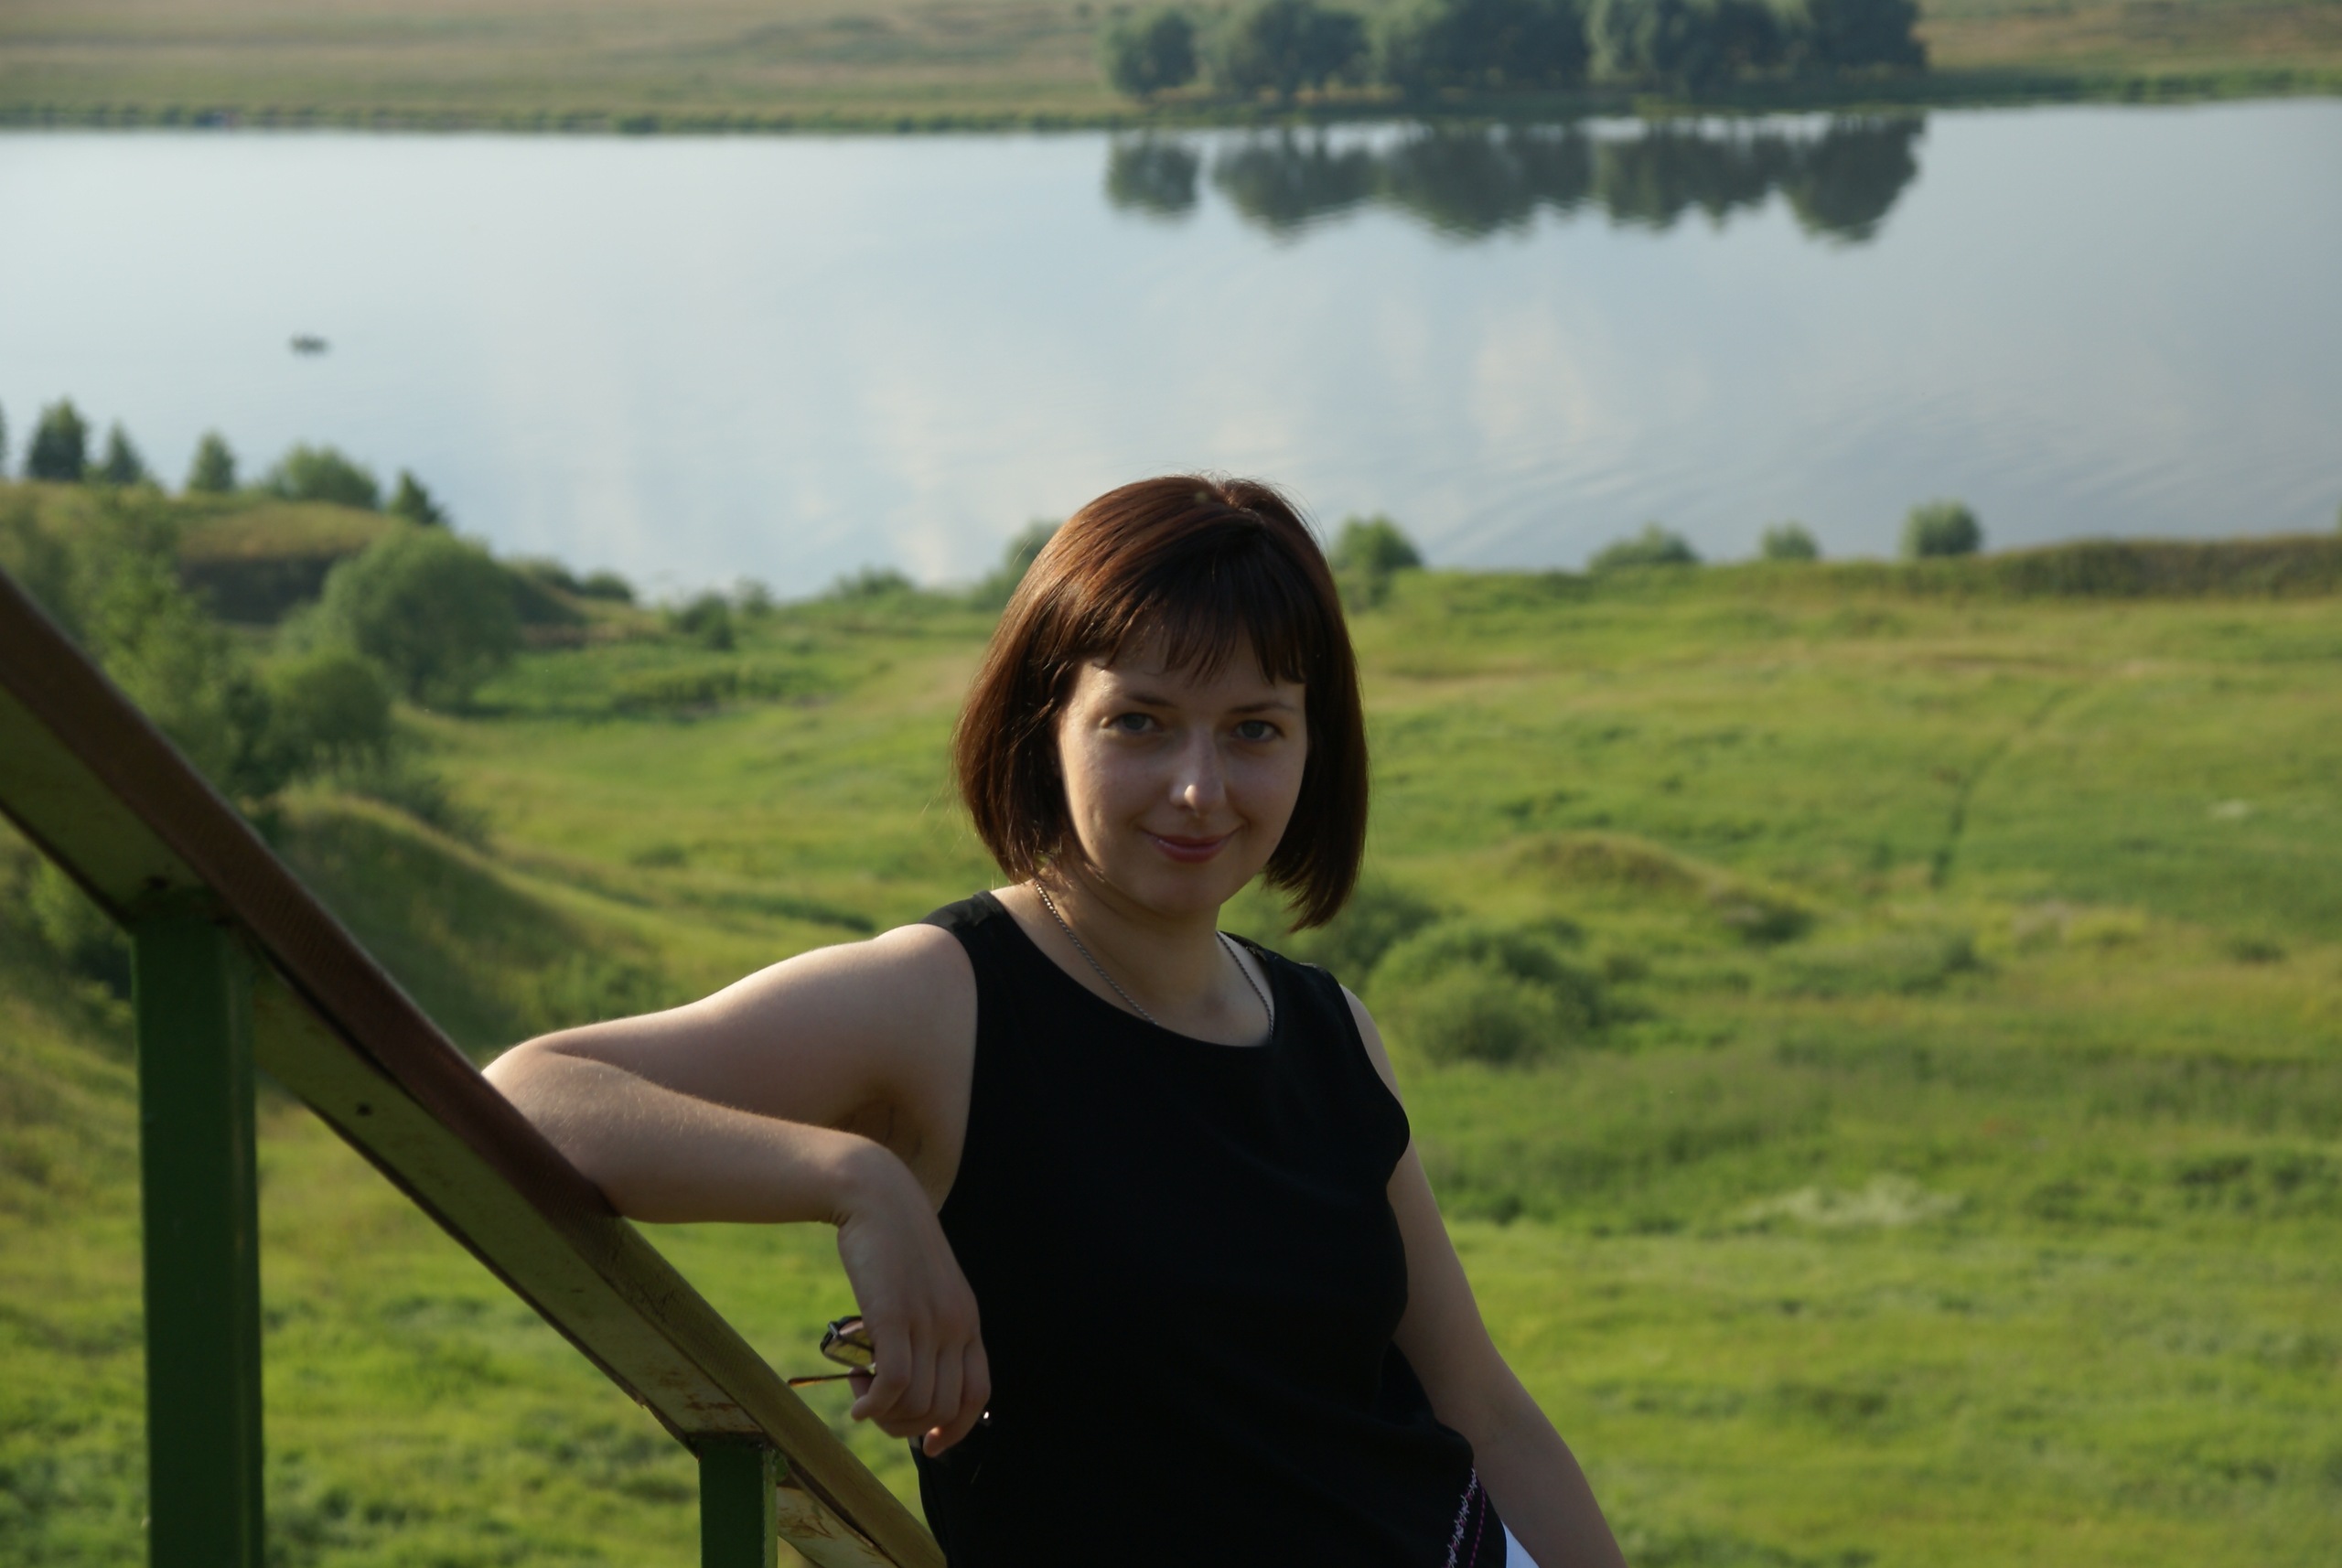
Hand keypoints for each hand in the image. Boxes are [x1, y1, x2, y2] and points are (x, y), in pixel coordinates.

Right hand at [831, 1144, 989, 1455]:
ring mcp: (927, 1321)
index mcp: (968, 1319)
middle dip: (907, 1426)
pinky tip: (857, 1404)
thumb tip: (912, 1377)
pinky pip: (893, 1385)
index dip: (955, 1429)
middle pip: (942, 1407)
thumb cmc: (892, 1243)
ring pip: (916, 1403)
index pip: (978, 1395)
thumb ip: (928, 1326)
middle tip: (877, 1408)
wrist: (874, 1196)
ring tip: (861, 1391)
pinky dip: (872, 1407)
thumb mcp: (926, 1287)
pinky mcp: (893, 1316)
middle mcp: (955, 1325)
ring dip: (884, 1414)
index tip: (928, 1443)